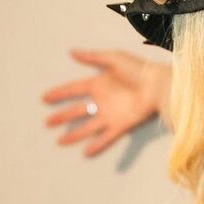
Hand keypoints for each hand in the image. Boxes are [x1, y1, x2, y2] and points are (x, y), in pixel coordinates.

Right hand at [42, 49, 169, 156]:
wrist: (158, 84)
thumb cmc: (139, 69)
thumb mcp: (113, 59)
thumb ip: (92, 58)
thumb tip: (72, 52)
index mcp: (98, 84)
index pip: (73, 90)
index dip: (59, 94)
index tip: (44, 98)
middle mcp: (102, 101)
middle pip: (77, 111)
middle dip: (62, 117)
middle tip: (47, 122)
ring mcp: (111, 114)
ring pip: (88, 127)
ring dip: (74, 134)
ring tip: (59, 142)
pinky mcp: (122, 124)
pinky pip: (106, 136)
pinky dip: (97, 144)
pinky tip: (86, 152)